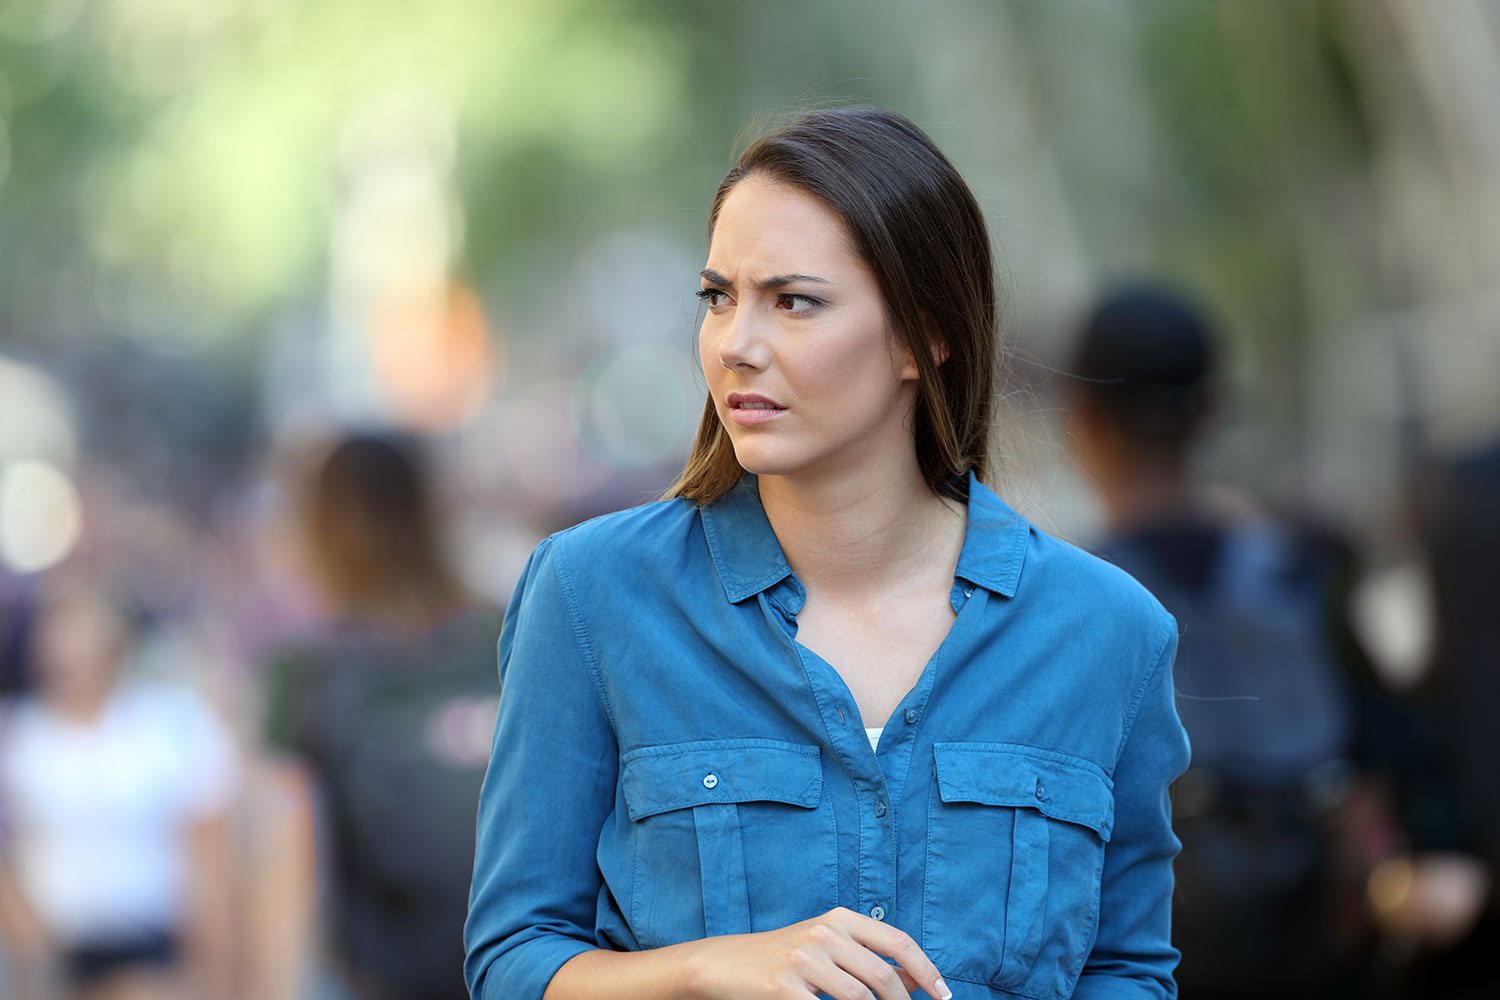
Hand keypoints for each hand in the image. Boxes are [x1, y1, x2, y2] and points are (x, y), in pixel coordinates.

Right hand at [686, 906, 951, 999]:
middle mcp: (824, 934)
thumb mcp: (828, 947)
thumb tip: (917, 980)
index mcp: (840, 919)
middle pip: (883, 977)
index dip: (926, 970)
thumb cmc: (783, 958)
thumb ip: (870, 959)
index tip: (943, 995)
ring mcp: (804, 961)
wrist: (725, 964)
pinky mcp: (785, 988)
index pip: (897, 942)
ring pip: (860, 999)